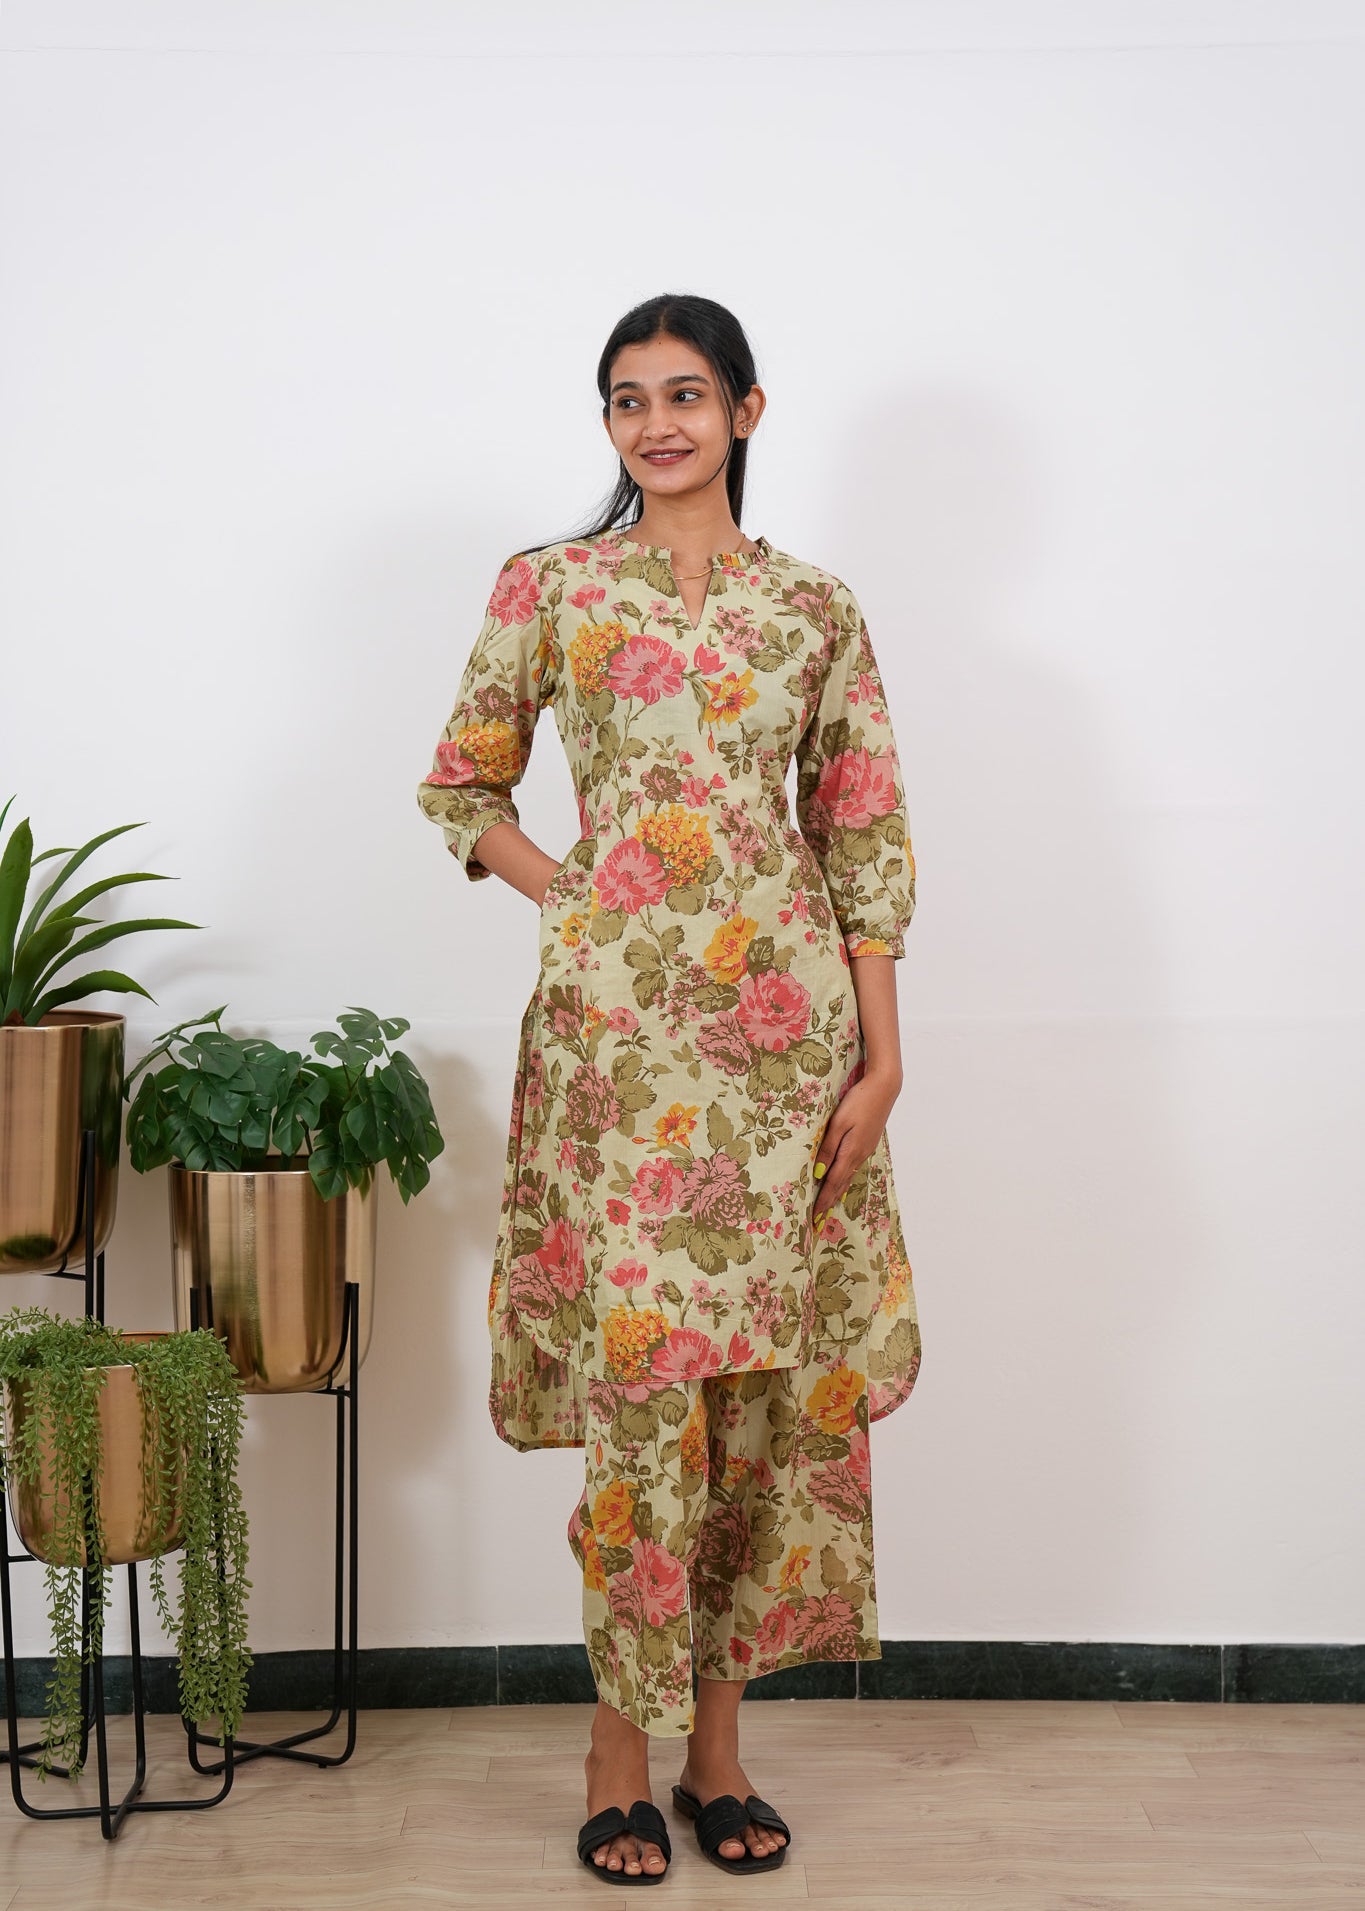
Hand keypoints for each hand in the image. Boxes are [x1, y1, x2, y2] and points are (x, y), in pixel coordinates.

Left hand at [812, 1069, 901, 1230]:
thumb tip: (818, 1173)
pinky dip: (844, 1180)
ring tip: (828, 1208)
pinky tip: (842, 1182)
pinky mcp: (867, 1143)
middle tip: (819, 1223)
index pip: (832, 1184)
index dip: (822, 1202)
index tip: (814, 1220)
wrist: (884, 1088)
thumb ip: (827, 1148)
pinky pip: (853, 1167)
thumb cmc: (858, 1102)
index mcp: (850, 1153)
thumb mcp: (838, 1124)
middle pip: (840, 1185)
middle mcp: (859, 1155)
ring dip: (837, 1194)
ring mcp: (865, 1150)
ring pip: (847, 1177)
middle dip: (828, 1204)